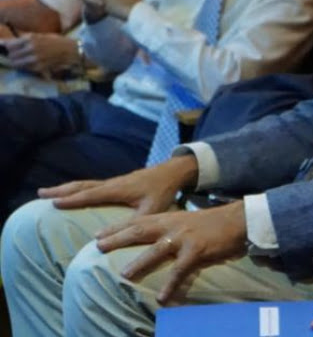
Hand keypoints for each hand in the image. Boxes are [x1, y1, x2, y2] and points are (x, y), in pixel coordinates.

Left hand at [4, 34, 80, 73]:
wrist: (72, 51)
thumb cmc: (57, 41)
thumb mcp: (41, 36)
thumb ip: (26, 39)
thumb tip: (9, 43)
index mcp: (31, 38)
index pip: (9, 44)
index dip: (4, 46)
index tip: (3, 47)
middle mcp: (31, 48)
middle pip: (11, 55)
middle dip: (12, 55)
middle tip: (16, 54)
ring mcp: (34, 59)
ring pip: (16, 63)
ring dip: (17, 61)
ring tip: (22, 59)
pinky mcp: (38, 67)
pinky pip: (25, 68)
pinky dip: (25, 66)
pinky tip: (31, 63)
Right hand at [41, 154, 198, 214]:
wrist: (174, 172)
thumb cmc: (163, 191)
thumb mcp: (152, 209)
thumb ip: (134, 223)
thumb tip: (108, 237)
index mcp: (118, 189)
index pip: (90, 194)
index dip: (72, 199)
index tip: (53, 202)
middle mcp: (112, 183)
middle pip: (82, 186)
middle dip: (62, 190)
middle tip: (40, 193)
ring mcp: (114, 181)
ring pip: (86, 184)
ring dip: (67, 188)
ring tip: (48, 192)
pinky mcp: (118, 182)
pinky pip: (93, 185)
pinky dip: (79, 188)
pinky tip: (75, 193)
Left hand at [93, 201, 246, 302]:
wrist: (239, 220)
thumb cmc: (214, 223)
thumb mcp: (187, 221)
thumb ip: (170, 230)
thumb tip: (154, 243)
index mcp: (169, 218)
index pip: (138, 220)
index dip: (117, 226)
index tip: (98, 233)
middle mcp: (173, 225)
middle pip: (140, 231)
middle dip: (118, 238)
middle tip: (98, 245)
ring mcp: (184, 237)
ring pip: (156, 250)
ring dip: (139, 262)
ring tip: (123, 274)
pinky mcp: (197, 250)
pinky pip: (180, 270)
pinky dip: (171, 284)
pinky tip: (162, 297)